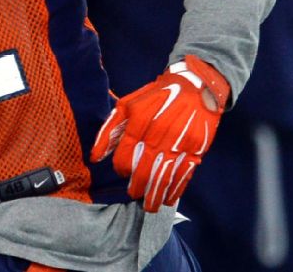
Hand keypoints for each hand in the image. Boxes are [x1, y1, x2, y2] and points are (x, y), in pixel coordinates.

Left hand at [90, 54, 229, 211]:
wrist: (196, 87)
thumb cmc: (157, 96)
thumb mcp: (128, 104)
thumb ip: (110, 129)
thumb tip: (95, 157)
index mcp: (140, 120)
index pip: (125, 153)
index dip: (120, 168)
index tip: (121, 172)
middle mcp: (159, 132)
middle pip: (144, 168)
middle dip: (137, 187)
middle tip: (133, 194)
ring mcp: (179, 141)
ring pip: (164, 175)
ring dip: (156, 194)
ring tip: (149, 206)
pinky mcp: (196, 148)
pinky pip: (185, 174)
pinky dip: (177, 189)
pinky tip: (170, 198)